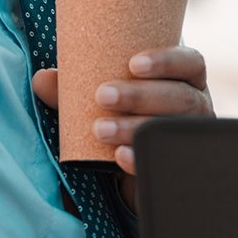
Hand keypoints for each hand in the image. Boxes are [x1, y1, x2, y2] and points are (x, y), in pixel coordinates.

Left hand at [32, 46, 212, 177]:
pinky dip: (141, 159)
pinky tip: (119, 157)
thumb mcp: (100, 104)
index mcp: (184, 83)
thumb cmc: (121, 122)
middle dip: (142, 96)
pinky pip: (167, 165)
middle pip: (181, 97)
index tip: (133, 64)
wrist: (130, 177)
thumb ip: (74, 92)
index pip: (191, 62)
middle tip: (103, 96)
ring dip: (136, 127)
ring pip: (173, 130)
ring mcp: (188, 142)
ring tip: (100, 130)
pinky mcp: (176, 170)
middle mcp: (194, 110)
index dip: (168, 60)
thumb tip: (42, 78)